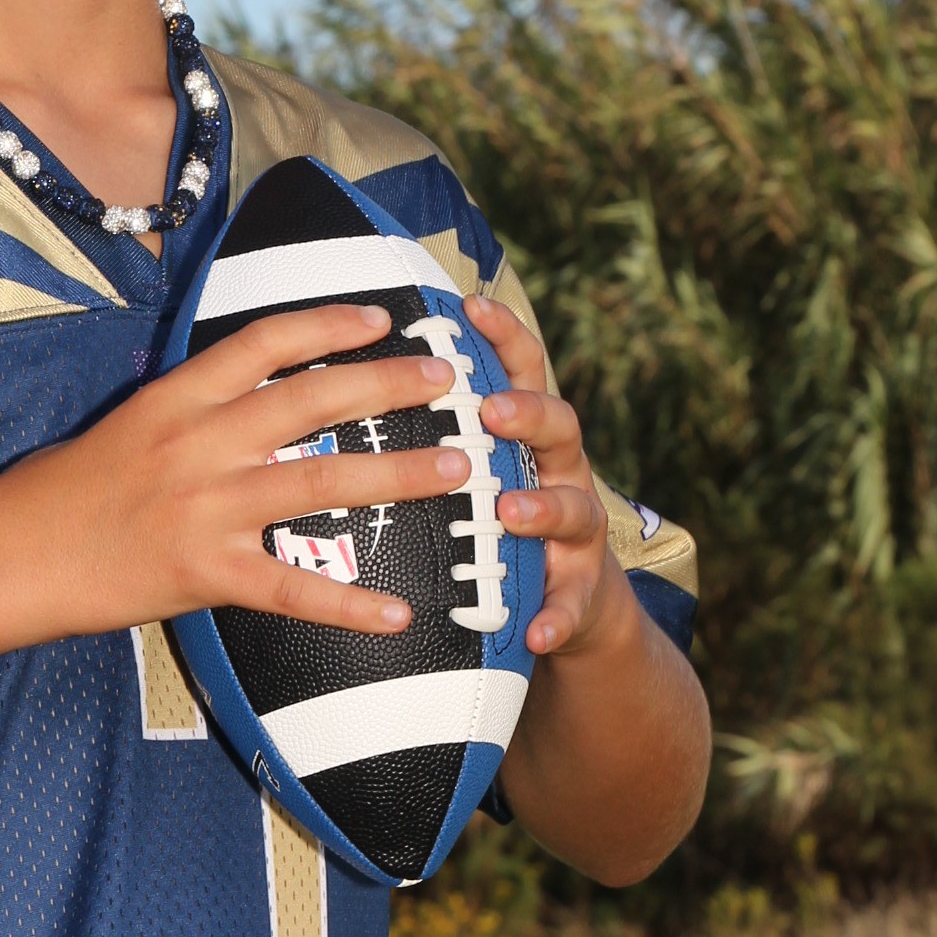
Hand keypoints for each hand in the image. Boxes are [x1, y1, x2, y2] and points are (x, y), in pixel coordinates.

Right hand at [1, 305, 459, 641]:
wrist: (10, 556)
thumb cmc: (62, 492)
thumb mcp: (126, 425)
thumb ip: (190, 410)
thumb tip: (250, 393)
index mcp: (176, 398)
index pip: (264, 342)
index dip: (329, 323)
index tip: (382, 317)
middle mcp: (197, 443)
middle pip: (311, 400)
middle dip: (388, 384)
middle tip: (446, 378)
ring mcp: (203, 508)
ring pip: (320, 482)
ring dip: (396, 475)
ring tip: (455, 470)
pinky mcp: (203, 572)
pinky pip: (292, 589)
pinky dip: (349, 604)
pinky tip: (399, 613)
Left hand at [459, 294, 626, 659]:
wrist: (564, 601)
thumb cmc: (497, 516)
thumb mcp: (477, 465)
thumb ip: (439, 427)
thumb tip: (357, 373)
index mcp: (527, 435)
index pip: (520, 370)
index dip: (503, 336)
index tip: (470, 306)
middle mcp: (560, 472)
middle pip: (560, 426)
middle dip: (528, 413)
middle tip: (492, 410)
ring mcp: (577, 532)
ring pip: (577, 510)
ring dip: (543, 509)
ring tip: (511, 513)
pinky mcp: (579, 592)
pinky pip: (571, 604)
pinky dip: (556, 615)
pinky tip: (537, 630)